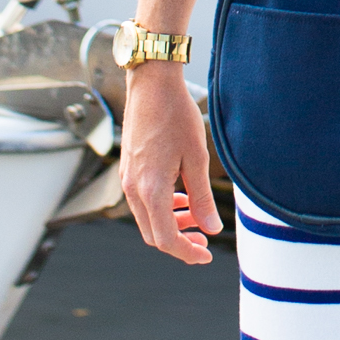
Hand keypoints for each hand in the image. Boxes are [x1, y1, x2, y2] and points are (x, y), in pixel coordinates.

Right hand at [120, 59, 222, 263]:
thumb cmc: (176, 116)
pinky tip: (181, 196)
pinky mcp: (128, 169)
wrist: (152, 85)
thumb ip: (202, 197)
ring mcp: (127, 179)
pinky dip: (161, 208)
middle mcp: (133, 188)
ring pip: (146, 219)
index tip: (206, 254)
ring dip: (170, 225)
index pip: (165, 239)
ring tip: (196, 217)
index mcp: (151, 189)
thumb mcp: (196, 158)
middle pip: (153, 234)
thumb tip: (212, 228)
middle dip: (179, 242)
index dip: (186, 253)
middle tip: (204, 240)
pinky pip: (142, 202)